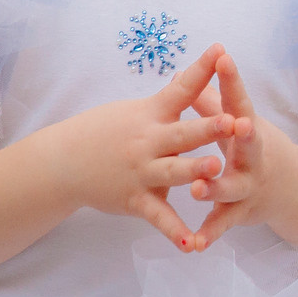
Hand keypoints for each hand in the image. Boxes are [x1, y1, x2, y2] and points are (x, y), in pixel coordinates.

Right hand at [32, 47, 237, 250]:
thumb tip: (194, 75)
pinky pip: (159, 218)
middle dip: (209, 128)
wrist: (63, 162)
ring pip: (174, 173)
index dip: (201, 69)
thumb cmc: (104, 131)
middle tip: (234, 121)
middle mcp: (149, 142)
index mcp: (152, 115)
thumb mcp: (136, 110)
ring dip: (194, 172)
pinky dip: (175, 232)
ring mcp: (142, 172)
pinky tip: (192, 245)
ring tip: (216, 170)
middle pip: (184, 133)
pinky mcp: (136, 199)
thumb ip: (169, 101)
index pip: (181, 88)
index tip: (221, 50)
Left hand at [185, 49, 297, 250]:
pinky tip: (194, 244)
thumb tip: (184, 74)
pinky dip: (210, 234)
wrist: (294, 190)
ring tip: (197, 189)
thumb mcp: (238, 124)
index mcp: (249, 128)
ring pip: (232, 188)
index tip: (223, 58)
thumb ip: (210, 105)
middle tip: (235, 125)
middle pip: (248, 144)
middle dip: (242, 135)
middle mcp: (254, 156)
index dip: (232, 79)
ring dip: (216, 188)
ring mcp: (250, 186)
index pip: (240, 99)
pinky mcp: (243, 212)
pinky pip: (224, 224)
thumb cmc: (255, 148)